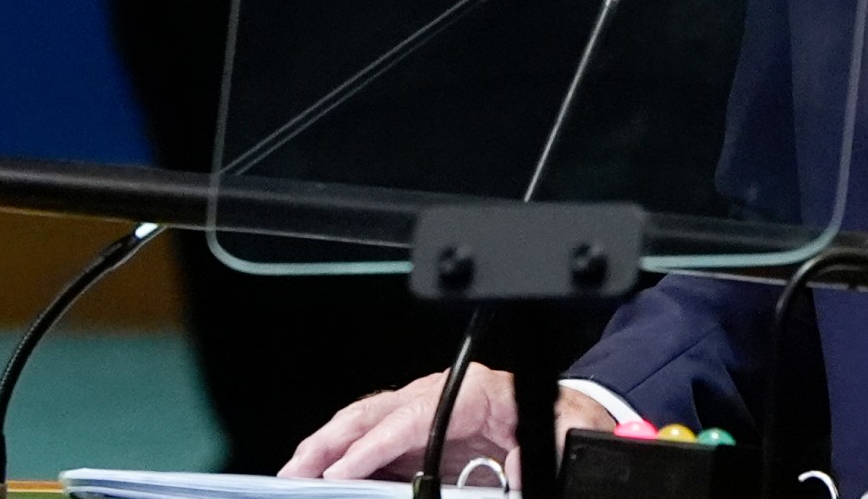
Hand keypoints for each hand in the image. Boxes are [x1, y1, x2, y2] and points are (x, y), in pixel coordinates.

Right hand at [279, 364, 618, 485]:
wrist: (572, 420)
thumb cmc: (565, 422)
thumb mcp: (564, 434)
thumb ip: (546, 450)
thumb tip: (517, 472)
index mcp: (479, 389)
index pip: (414, 416)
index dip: (375, 444)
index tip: (343, 469)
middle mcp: (447, 395)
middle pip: (378, 412)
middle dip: (333, 440)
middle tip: (297, 469)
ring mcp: (432, 414)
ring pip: (369, 425)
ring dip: (329, 448)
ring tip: (296, 474)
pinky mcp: (427, 437)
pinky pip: (381, 446)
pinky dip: (348, 459)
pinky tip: (325, 478)